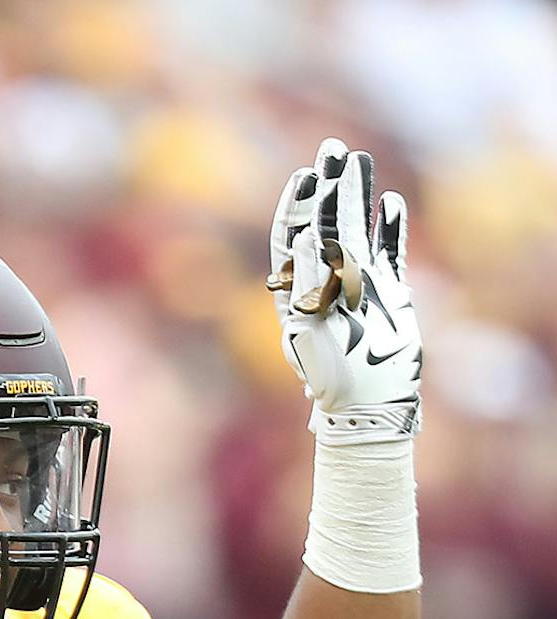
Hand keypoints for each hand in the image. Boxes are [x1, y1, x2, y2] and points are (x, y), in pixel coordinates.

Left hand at [268, 138, 420, 443]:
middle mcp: (325, 282)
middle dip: (328, 187)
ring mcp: (358, 285)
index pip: (293, 237)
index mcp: (297, 290)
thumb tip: (307, 238)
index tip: (304, 175)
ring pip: (357, 230)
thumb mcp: (312, 328)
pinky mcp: (388, 294)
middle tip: (333, 148)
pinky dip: (390, 229)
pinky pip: (389, 253)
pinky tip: (391, 203)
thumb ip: (310, 283)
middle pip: (325, 224)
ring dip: (358, 197)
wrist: (366, 405)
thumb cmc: (330, 375)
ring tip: (360, 161)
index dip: (296, 205)